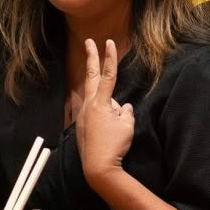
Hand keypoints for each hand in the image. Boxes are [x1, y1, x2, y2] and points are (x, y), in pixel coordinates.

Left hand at [74, 38, 133, 184]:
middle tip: (88, 42)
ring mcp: (83, 115)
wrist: (98, 167)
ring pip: (95, 100)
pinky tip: (107, 133)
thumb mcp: (127, 125)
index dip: (109, 58)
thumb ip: (125, 111)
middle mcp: (88, 105)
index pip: (108, 75)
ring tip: (114, 129)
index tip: (108, 42)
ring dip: (106, 105)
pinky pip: (94, 115)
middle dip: (91, 58)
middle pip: (91, 76)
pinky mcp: (82, 126)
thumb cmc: (116, 145)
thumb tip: (122, 107)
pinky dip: (102, 117)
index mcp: (100, 102)